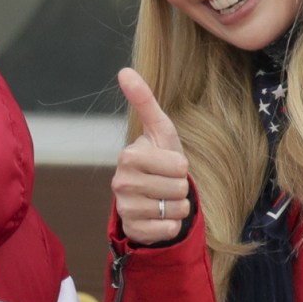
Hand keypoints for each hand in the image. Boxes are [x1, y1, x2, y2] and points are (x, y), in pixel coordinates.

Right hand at [112, 68, 190, 244]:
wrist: (151, 198)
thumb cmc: (160, 160)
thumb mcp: (159, 130)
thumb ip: (144, 100)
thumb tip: (125, 70)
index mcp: (128, 156)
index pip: (178, 165)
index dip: (181, 166)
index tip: (168, 165)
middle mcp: (121, 183)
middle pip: (178, 188)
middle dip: (181, 187)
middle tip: (167, 184)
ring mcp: (125, 209)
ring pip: (176, 209)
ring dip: (178, 206)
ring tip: (164, 199)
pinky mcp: (133, 231)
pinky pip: (169, 229)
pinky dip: (172, 225)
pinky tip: (160, 217)